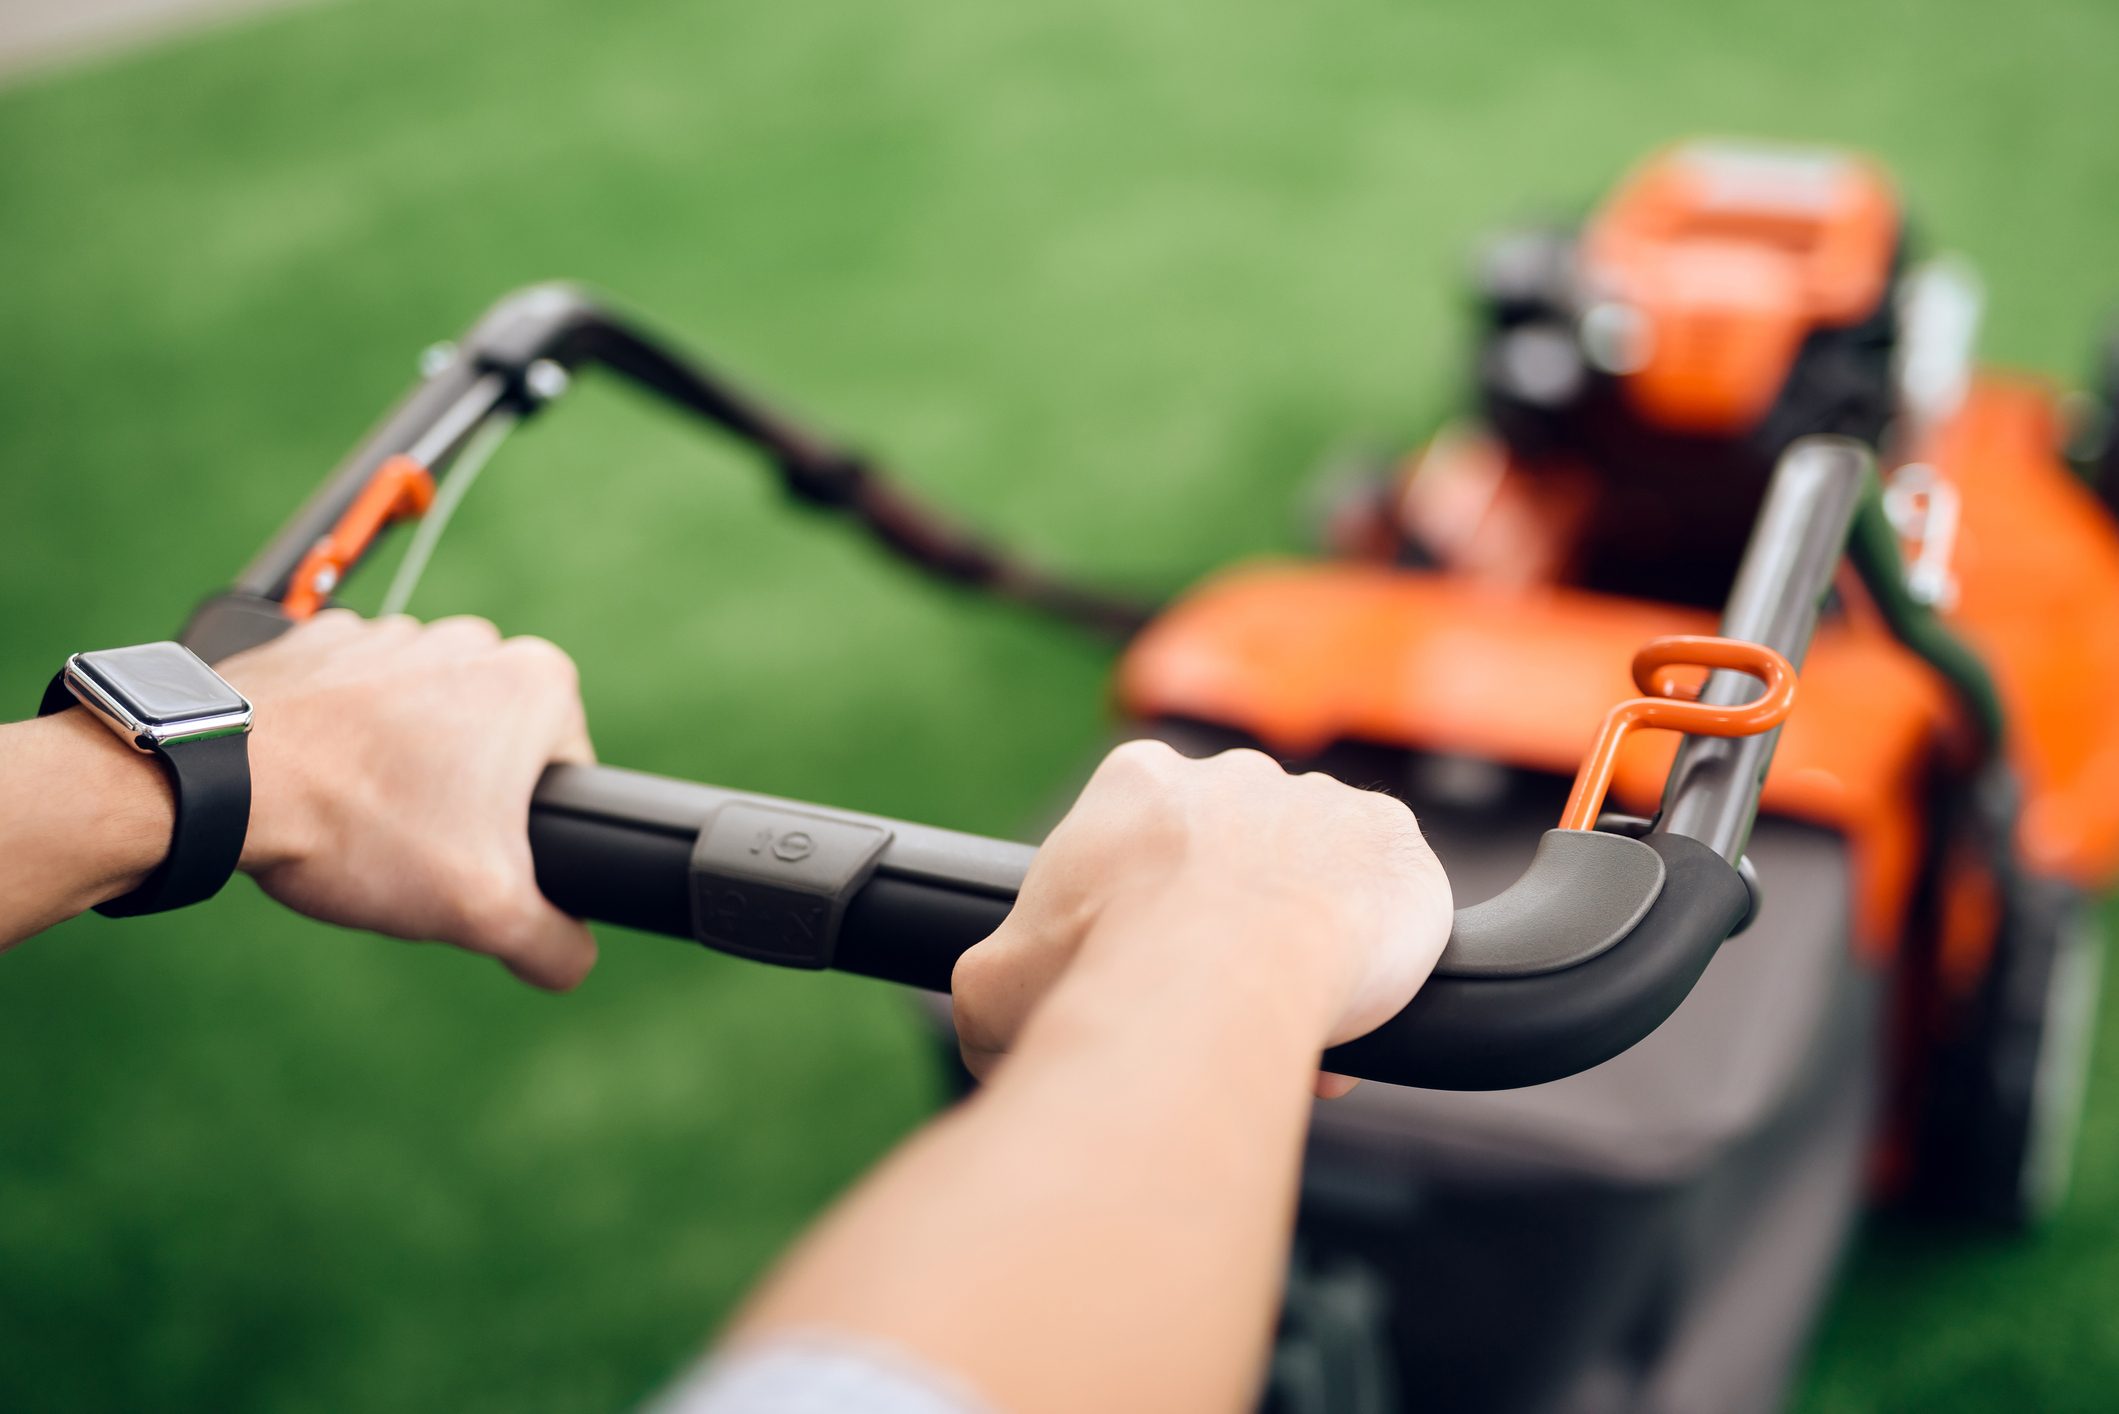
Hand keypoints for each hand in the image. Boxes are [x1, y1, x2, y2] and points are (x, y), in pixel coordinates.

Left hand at [218, 610, 597, 989]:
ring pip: (425, 724)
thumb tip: (571, 958)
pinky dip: (345, 739)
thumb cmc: (362, 825)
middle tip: (416, 844)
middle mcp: (475, 642)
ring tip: (362, 816)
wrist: (222, 779)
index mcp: (538, 683)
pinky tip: (322, 783)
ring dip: (402, 769)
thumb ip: (554, 945)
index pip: (565, 776)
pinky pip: (356, 701)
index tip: (475, 859)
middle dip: (464, 800)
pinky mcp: (326, 640)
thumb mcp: (486, 911)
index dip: (526, 835)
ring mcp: (396, 633)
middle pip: (495, 749)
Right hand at [950, 740, 1451, 1092]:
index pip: (1145, 843)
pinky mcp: (1393, 838)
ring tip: (1287, 1028)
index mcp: (1136, 783)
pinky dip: (1375, 954)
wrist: (1214, 981)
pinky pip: (1385, 900)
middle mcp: (1232, 773)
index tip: (1151, 979)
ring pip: (1313, 882)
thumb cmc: (1097, 975)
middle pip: (1234, 858)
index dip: (1147, 921)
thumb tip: (989, 1035)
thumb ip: (994, 992)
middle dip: (1229, 931)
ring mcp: (1320, 797)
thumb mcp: (993, 990)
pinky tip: (1349, 1016)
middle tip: (1221, 1009)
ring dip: (1303, 946)